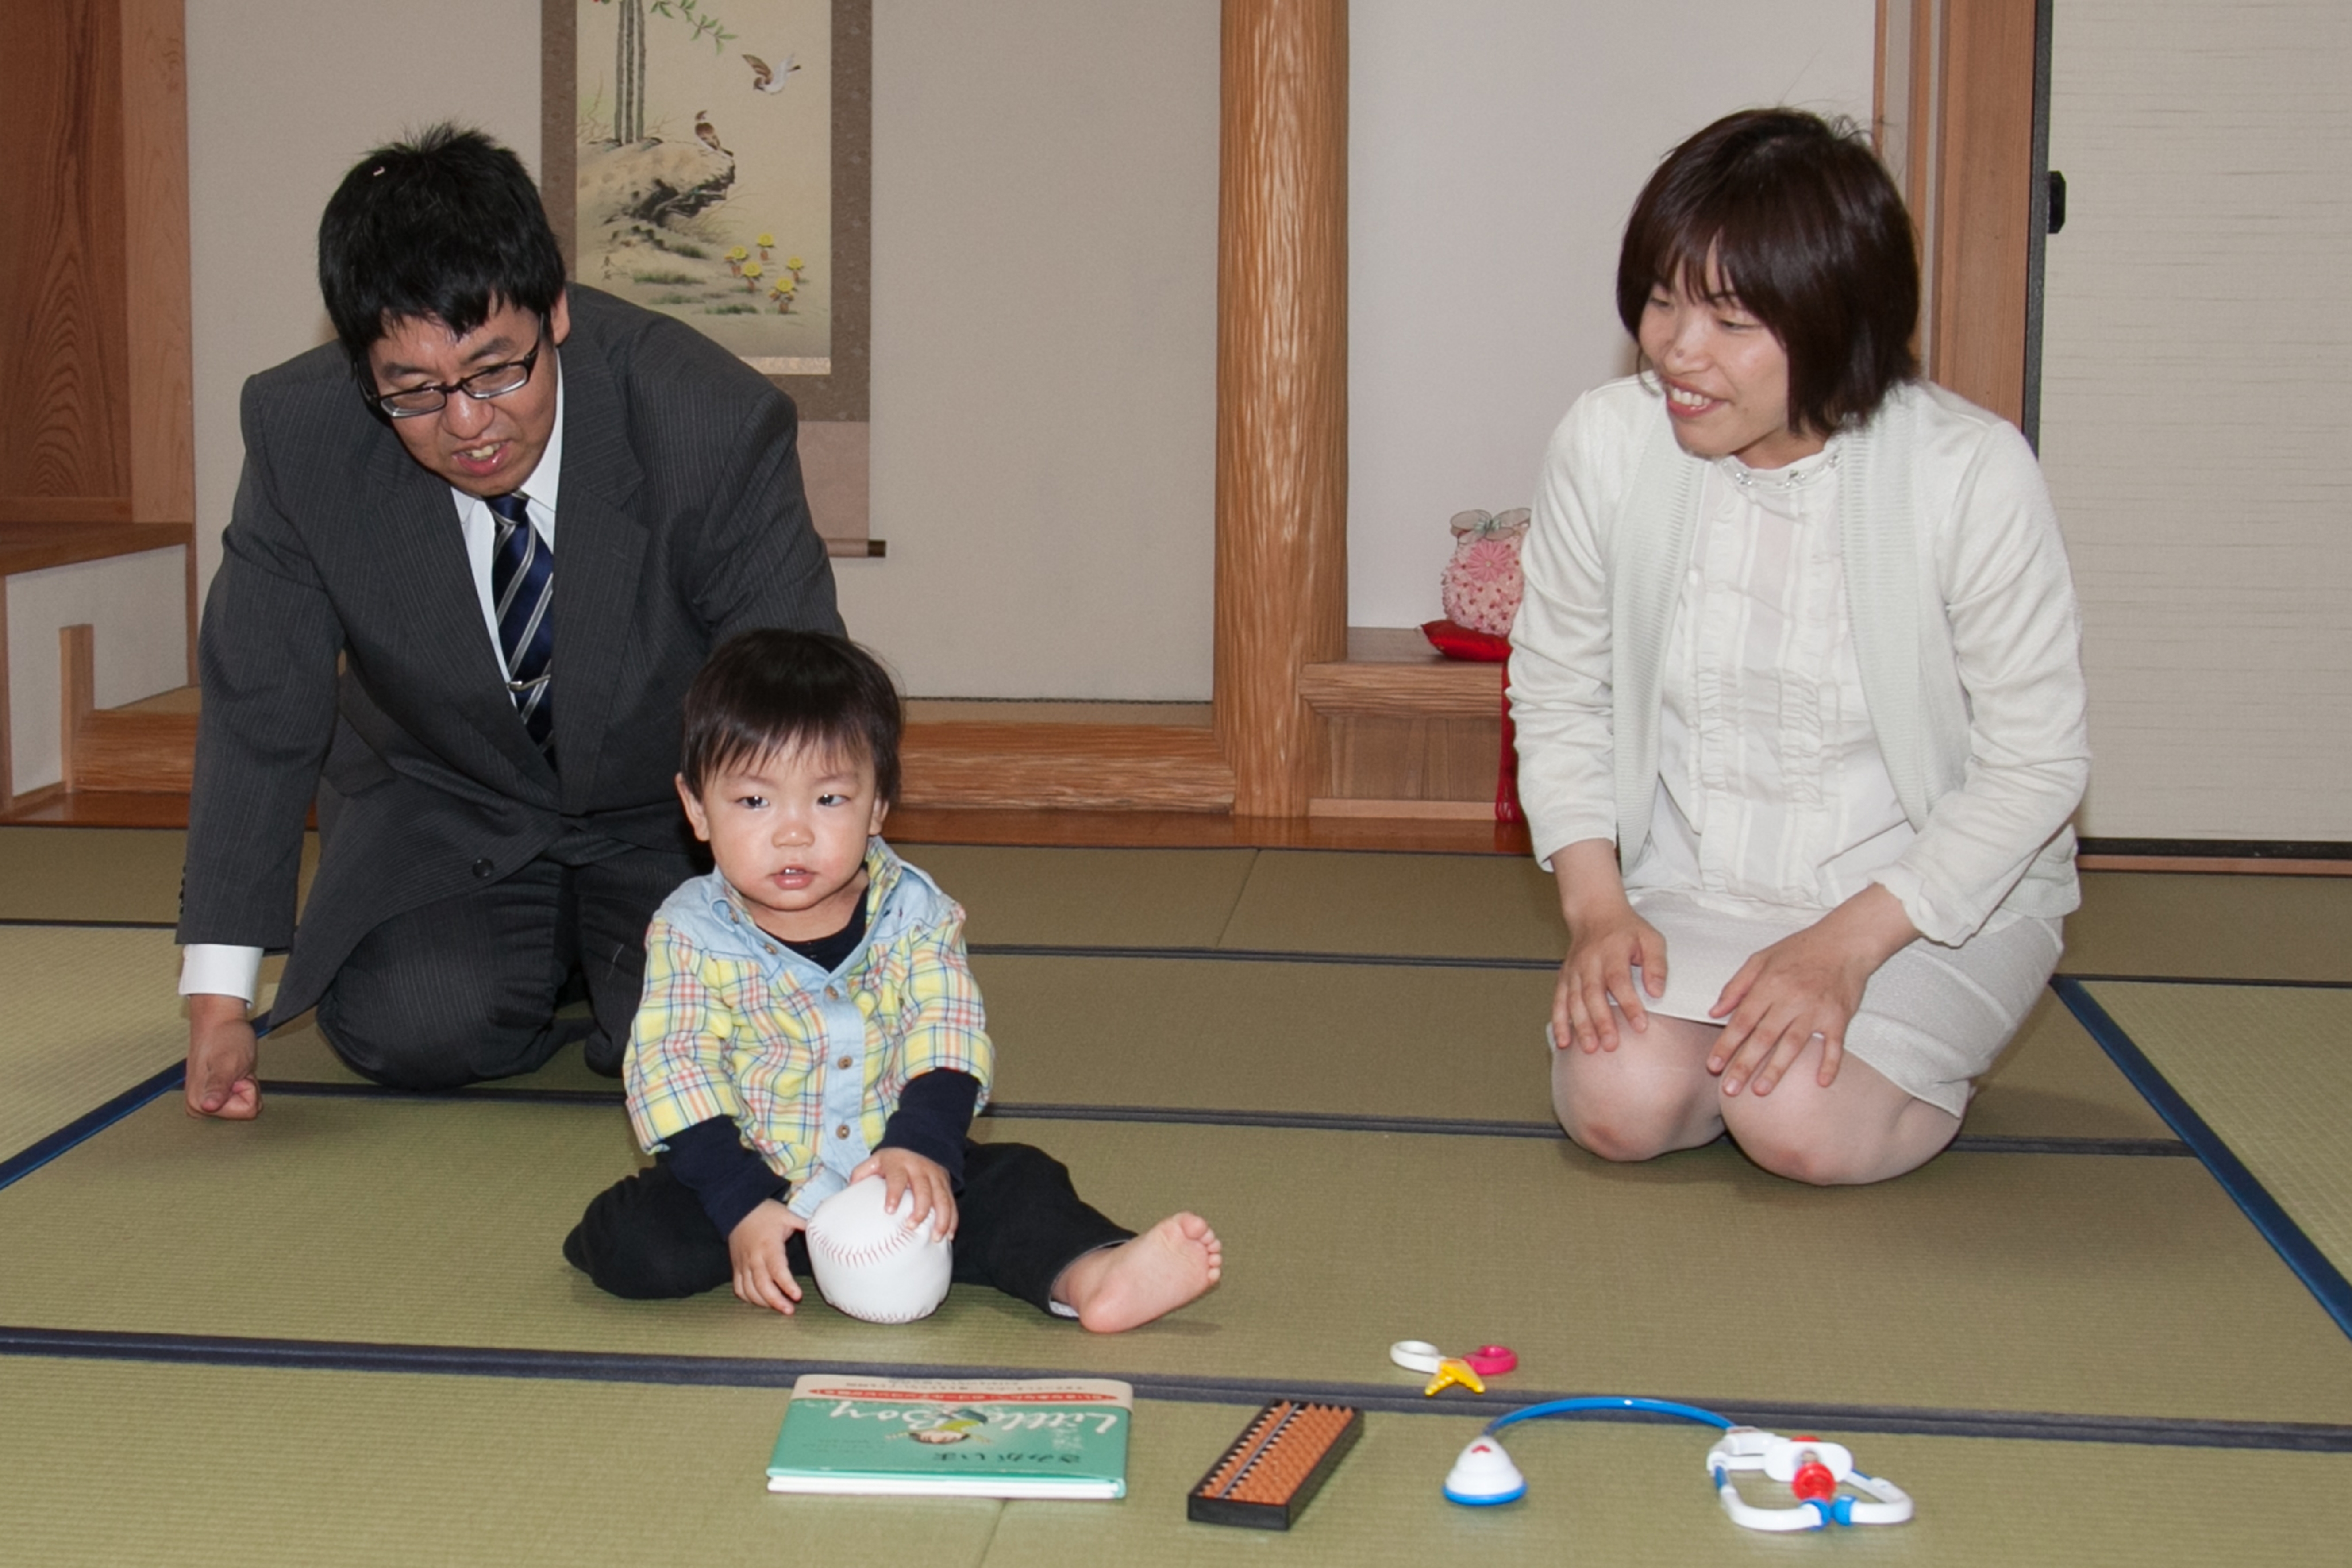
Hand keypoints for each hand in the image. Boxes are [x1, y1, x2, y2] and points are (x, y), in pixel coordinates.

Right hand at [185, 994, 260, 1119]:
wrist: (218, 1021)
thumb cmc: (225, 1037)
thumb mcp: (228, 1062)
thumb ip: (219, 1086)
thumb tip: (208, 1106)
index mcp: (199, 1104)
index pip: (246, 1111)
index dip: (248, 1089)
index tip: (236, 1074)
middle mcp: (198, 1107)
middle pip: (244, 1110)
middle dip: (246, 1088)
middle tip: (235, 1070)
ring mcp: (206, 1101)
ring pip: (244, 1103)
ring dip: (243, 1084)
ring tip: (232, 1069)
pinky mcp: (213, 1094)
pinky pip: (239, 1096)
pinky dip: (240, 1082)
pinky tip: (230, 1071)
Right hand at [728, 1200, 807, 1313]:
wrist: (738, 1209)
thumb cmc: (766, 1213)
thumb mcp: (787, 1214)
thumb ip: (805, 1224)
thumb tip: (825, 1231)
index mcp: (768, 1246)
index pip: (777, 1270)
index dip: (787, 1285)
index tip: (798, 1296)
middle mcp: (753, 1258)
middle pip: (761, 1285)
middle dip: (775, 1301)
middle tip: (790, 1311)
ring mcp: (743, 1264)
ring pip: (749, 1291)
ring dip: (763, 1303)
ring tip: (780, 1308)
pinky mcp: (736, 1267)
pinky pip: (739, 1289)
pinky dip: (748, 1299)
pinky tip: (761, 1302)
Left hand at [850, 1148, 956, 1240]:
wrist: (920, 1144)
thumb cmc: (892, 1161)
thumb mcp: (875, 1161)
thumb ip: (861, 1174)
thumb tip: (848, 1191)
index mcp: (900, 1165)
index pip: (897, 1178)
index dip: (894, 1193)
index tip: (889, 1210)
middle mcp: (920, 1170)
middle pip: (923, 1190)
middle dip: (920, 1209)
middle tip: (912, 1226)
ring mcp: (936, 1178)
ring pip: (942, 1199)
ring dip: (941, 1219)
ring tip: (936, 1237)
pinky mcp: (946, 1185)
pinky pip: (952, 1203)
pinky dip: (952, 1220)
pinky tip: (949, 1235)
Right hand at [1549, 839, 1669, 1053]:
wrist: (1594, 913)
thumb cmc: (1626, 929)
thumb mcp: (1650, 938)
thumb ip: (1657, 964)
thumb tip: (1657, 992)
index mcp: (1612, 952)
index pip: (1619, 980)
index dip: (1629, 1004)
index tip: (1640, 1024)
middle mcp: (1590, 963)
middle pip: (1593, 994)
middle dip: (1601, 1021)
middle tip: (1611, 1044)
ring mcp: (1574, 971)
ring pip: (1574, 1001)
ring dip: (1581, 1026)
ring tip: (1590, 1048)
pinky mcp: (1565, 978)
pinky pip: (1559, 1002)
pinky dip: (1559, 1022)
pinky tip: (1563, 1041)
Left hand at [1707, 885, 1917, 1095]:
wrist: (1845, 941)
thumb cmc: (1800, 950)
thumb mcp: (1760, 959)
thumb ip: (1736, 986)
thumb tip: (1714, 1012)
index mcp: (1768, 985)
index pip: (1742, 1021)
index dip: (1726, 1045)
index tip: (1713, 1066)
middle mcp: (1790, 999)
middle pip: (1763, 1037)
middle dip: (1744, 1065)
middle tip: (1729, 1089)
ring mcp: (1816, 1009)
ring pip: (1793, 1044)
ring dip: (1776, 1069)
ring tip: (1761, 1090)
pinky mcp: (1839, 1016)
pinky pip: (1833, 1044)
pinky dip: (1829, 1064)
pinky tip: (1821, 1082)